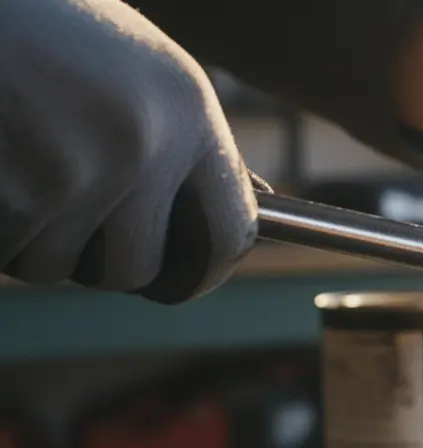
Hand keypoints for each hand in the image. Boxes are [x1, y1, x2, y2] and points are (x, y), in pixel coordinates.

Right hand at [0, 0, 256, 302]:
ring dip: (24, 235)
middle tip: (51, 208)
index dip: (200, 271)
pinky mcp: (21, 195)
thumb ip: (170, 144)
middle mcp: (147, 142)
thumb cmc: (32, 23)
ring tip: (9, 160)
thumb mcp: (127, 66)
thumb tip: (217, 234)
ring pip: (54, 265)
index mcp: (186, 108)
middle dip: (87, 256)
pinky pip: (5, 251)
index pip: (231, 232)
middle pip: (134, 268)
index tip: (176, 279)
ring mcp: (83, 170)